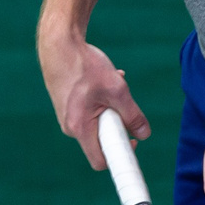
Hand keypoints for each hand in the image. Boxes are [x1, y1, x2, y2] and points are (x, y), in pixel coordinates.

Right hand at [40, 32, 148, 169]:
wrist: (59, 44)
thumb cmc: (85, 65)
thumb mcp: (116, 89)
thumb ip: (132, 114)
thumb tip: (145, 133)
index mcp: (80, 128)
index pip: (100, 161)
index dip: (119, 158)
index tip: (133, 147)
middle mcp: (70, 127)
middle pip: (101, 140)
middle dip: (117, 124)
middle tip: (124, 105)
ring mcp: (67, 116)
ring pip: (97, 122)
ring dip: (111, 108)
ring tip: (113, 84)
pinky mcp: (67, 106)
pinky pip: (89, 112)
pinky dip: (101, 100)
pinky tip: (104, 80)